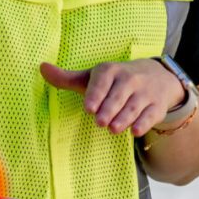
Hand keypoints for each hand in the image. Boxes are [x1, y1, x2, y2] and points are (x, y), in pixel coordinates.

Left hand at [40, 58, 186, 135]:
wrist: (156, 77)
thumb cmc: (115, 82)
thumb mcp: (92, 77)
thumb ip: (66, 78)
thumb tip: (41, 67)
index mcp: (111, 70)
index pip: (103, 80)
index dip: (96, 94)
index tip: (89, 108)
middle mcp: (130, 79)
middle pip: (119, 95)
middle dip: (110, 109)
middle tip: (100, 122)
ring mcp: (145, 92)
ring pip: (134, 106)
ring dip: (124, 118)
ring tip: (113, 129)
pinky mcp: (157, 106)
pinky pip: (150, 115)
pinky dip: (144, 123)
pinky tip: (135, 131)